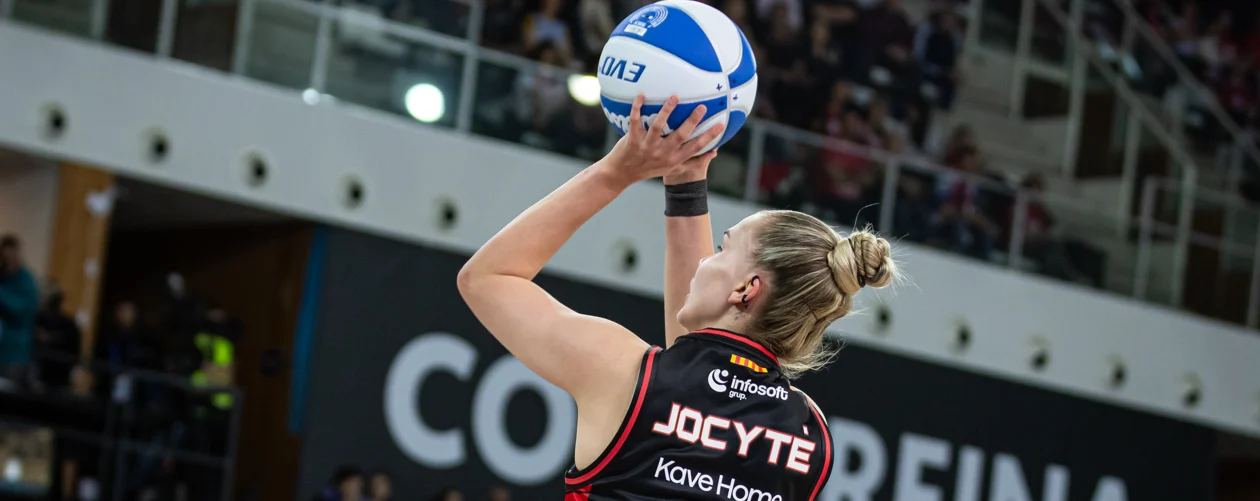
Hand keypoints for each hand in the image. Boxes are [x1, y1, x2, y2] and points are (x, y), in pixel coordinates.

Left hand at [599, 94, 726, 185]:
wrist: (622, 173)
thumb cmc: (650, 168)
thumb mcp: (673, 168)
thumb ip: (693, 161)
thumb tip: (715, 152)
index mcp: (674, 159)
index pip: (696, 147)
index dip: (710, 136)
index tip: (722, 124)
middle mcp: (662, 153)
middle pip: (680, 136)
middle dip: (692, 121)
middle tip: (702, 107)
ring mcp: (647, 146)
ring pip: (658, 127)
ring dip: (666, 112)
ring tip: (675, 97)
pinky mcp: (632, 140)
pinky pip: (635, 122)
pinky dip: (637, 108)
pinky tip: (641, 95)